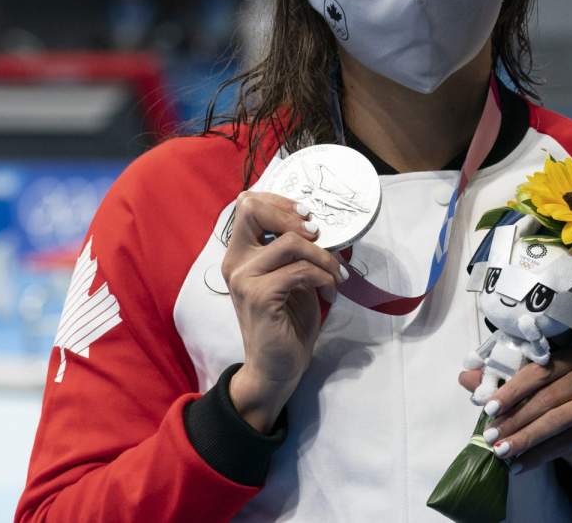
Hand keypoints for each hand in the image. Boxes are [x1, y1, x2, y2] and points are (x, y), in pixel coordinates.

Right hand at [222, 192, 348, 431]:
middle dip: (293, 216)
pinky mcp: (260, 296)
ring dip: (323, 256)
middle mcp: (235, 262)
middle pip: (253, 208)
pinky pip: (300, 271)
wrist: (276, 368)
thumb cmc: (286, 322)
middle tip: (319, 235)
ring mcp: (244, 278)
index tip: (308, 218)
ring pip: (290, 243)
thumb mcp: (293, 278)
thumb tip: (321, 225)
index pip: (247, 204)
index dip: (280, 202)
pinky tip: (330, 291)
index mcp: (240, 255)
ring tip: (335, 275)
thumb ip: (296, 252)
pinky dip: (323, 277)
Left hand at [458, 346, 571, 480]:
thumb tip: (465, 377)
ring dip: (524, 437)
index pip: (538, 371)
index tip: (487, 408)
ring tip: (500, 451)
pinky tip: (520, 465)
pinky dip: (541, 455)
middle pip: (546, 396)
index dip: (511, 389)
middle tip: (489, 435)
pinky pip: (569, 441)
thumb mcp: (534, 397)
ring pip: (556, 419)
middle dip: (514, 418)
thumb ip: (504, 386)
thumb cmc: (563, 414)